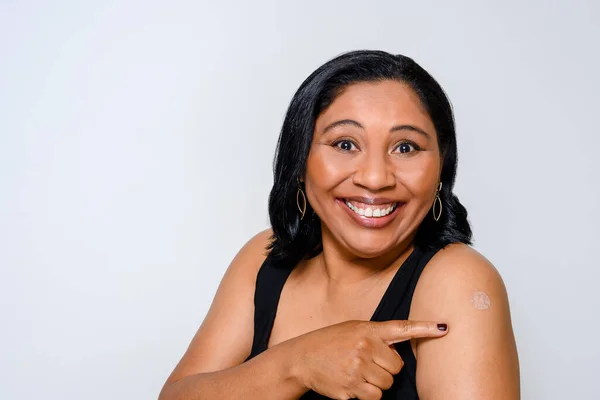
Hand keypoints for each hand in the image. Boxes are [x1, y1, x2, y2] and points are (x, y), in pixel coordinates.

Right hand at [290, 320, 447, 399]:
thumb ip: (377, 336)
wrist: (303, 358)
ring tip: (358, 372)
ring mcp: (358, 368)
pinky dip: (368, 394)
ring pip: (387, 384)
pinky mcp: (352, 386)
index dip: (425, 328)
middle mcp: (365, 346)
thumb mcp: (353, 329)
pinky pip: (374, 396)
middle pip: (396, 367)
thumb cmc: (331, 342)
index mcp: (368, 329)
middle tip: (368, 362)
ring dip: (377, 383)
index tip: (444, 328)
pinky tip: (353, 383)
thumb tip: (398, 354)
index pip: (402, 328)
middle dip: (386, 369)